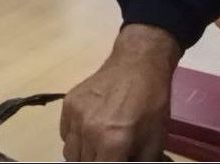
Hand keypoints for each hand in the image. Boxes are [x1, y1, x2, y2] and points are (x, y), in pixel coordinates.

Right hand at [60, 24, 179, 160]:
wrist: (138, 64)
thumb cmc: (152, 104)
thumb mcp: (155, 141)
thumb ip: (139, 163)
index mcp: (112, 142)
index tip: (115, 160)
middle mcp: (89, 131)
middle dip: (98, 162)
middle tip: (110, 154)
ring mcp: (75, 115)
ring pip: (70, 153)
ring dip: (83, 156)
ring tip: (98, 147)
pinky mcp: (68, 103)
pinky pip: (64, 134)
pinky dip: (74, 139)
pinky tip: (90, 131)